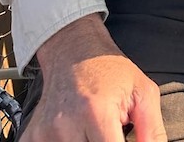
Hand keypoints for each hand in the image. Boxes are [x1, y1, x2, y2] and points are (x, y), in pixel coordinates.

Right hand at [24, 14, 166, 141]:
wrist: (72, 50)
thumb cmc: (109, 70)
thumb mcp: (142, 92)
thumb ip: (152, 130)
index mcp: (96, 112)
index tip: (122, 140)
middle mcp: (66, 125)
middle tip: (109, 131)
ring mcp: (45, 133)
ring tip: (92, 130)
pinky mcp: (31, 137)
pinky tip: (74, 132)